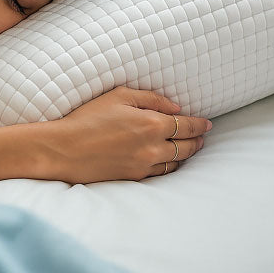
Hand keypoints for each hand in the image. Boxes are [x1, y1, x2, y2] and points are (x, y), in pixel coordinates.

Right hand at [49, 86, 210, 183]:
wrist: (66, 149)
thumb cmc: (89, 118)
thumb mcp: (119, 96)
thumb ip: (151, 99)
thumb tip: (175, 107)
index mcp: (152, 123)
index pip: (185, 125)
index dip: (199, 124)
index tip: (207, 123)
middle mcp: (153, 146)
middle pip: (186, 145)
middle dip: (197, 140)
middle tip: (202, 136)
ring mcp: (145, 164)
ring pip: (177, 161)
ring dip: (186, 154)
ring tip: (190, 148)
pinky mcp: (135, 176)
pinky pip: (162, 172)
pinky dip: (170, 166)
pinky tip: (170, 161)